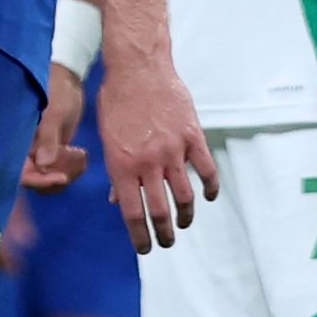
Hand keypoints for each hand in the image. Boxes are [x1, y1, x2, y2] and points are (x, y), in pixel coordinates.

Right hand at [22, 63, 88, 190]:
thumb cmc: (55, 88)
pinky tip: (81, 155)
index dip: (37, 180)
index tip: (61, 177)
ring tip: (79, 156)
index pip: (19, 172)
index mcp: (15, 138)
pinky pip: (57, 170)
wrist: (66, 77)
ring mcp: (36, 151)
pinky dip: (71, 169)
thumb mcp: (54, 111)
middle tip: (76, 164)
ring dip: (65, 174)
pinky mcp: (49, 151)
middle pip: (33, 179)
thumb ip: (47, 137)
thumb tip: (43, 164)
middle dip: (54, 179)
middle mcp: (22, 148)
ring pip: (46, 177)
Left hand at [98, 51, 219, 251]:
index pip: (131, 212)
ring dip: (186, 215)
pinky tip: (207, 197)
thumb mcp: (107, 137)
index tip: (144, 248)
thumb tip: (118, 201)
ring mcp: (172, 150)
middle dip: (163, 233)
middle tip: (166, 243)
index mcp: (121, 164)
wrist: (138, 68)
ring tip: (184, 223)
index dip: (139, 235)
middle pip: (159, 210)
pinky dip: (210, 188)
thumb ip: (116, 170)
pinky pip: (206, 171)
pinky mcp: (193, 137)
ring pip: (185, 195)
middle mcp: (147, 162)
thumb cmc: (116, 101)